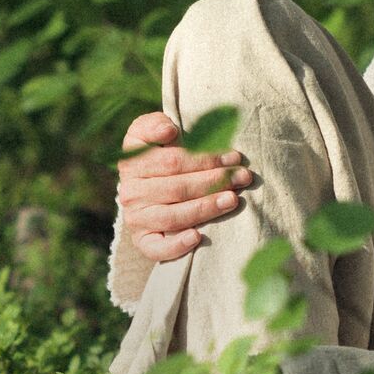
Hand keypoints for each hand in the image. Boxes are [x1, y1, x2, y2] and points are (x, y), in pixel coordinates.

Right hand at [115, 110, 255, 263]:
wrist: (146, 193)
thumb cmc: (159, 158)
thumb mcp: (151, 134)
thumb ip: (155, 124)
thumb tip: (168, 131)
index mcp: (132, 163)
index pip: (172, 161)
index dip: (205, 158)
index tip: (233, 156)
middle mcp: (130, 192)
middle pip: (177, 188)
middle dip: (214, 181)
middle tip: (242, 177)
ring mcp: (135, 218)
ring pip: (173, 216)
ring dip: (205, 208)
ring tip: (232, 200)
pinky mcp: (142, 241)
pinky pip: (156, 248)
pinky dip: (176, 245)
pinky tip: (197, 237)